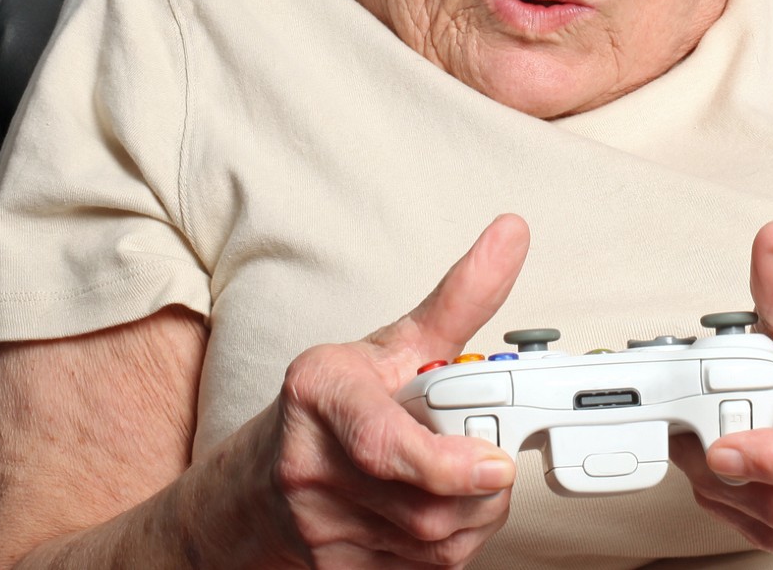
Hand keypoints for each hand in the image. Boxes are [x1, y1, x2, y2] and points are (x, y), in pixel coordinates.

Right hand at [266, 214, 531, 566]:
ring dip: (473, 518)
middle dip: (481, 490)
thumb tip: (512, 235)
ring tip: (468, 483)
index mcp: (320, 392)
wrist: (260, 480)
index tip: (499, 461)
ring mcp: (317, 527)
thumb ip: (460, 298)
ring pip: (431, 544)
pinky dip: (447, 546)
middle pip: (425, 505)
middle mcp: (308, 463)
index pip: (387, 446)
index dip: (450, 464)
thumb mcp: (392, 344)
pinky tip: (438, 512)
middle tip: (493, 460)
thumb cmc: (335, 406)